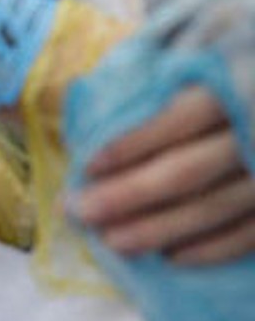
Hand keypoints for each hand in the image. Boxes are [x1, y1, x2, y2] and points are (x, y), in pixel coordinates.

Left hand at [76, 87, 254, 265]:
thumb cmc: (217, 76)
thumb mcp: (189, 63)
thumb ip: (150, 86)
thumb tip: (88, 123)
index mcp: (233, 85)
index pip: (178, 119)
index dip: (131, 145)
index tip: (86, 167)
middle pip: (188, 171)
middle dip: (129, 195)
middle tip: (81, 212)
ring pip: (215, 208)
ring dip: (160, 229)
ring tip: (111, 242)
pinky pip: (250, 235)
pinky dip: (211, 249)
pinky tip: (170, 257)